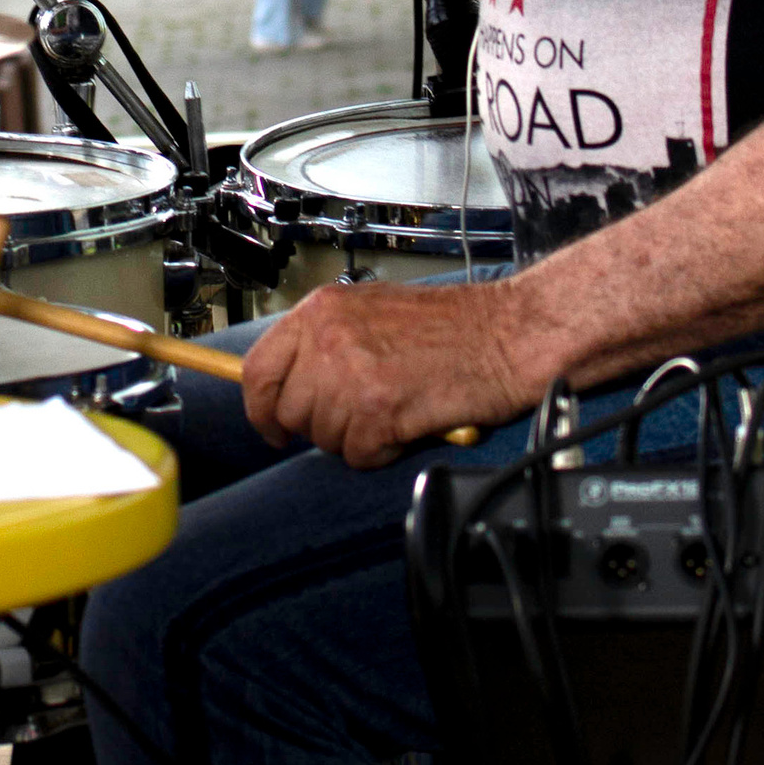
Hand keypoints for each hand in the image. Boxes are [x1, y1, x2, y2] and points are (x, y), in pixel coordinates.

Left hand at [242, 278, 535, 467]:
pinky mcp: (379, 410)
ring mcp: (351, 375)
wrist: (506, 334)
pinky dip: (383, 451)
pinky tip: (406, 425)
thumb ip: (325, 341)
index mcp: (321, 310)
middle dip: (321, 425)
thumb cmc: (451, 324)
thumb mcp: (370, 311)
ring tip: (392, 411)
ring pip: (324, 438)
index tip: (271, 425)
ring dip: (356, 437)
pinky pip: (359, 455)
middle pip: (291, 412)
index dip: (260, 408)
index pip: (257, 370)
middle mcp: (328, 338)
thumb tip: (292, 382)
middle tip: (358, 417)